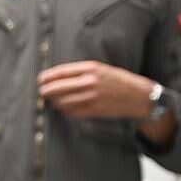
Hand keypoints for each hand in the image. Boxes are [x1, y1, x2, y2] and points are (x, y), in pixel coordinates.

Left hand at [37, 60, 155, 119]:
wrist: (139, 96)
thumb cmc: (119, 81)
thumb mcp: (101, 69)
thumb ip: (81, 72)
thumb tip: (58, 77)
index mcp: (91, 68)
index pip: (61, 72)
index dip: (48, 77)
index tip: (41, 79)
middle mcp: (90, 82)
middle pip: (58, 88)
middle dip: (46, 90)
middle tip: (42, 91)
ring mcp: (91, 97)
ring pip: (63, 101)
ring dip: (55, 102)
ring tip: (52, 100)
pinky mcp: (94, 110)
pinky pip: (72, 112)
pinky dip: (65, 110)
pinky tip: (64, 108)